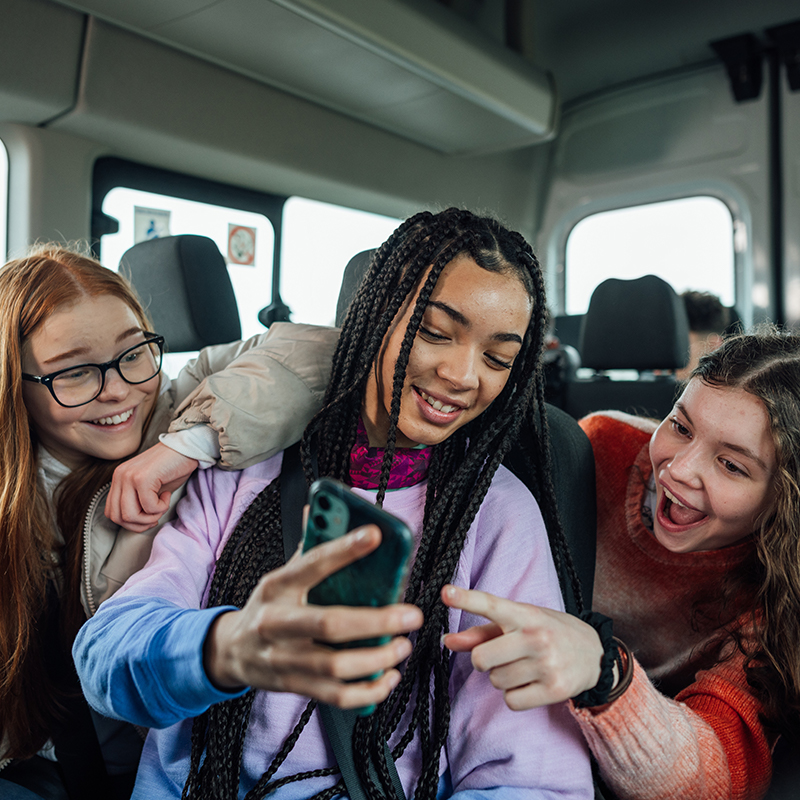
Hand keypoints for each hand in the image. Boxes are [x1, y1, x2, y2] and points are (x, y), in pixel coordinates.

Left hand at [106, 443, 198, 531]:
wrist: (187, 447)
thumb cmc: (172, 467)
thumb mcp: (150, 487)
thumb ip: (137, 501)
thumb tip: (136, 523)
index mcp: (119, 478)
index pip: (111, 512)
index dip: (130, 523)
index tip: (148, 518)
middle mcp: (120, 476)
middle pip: (117, 517)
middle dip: (139, 524)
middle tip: (156, 515)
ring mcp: (129, 477)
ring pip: (129, 515)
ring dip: (150, 517)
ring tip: (162, 505)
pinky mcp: (142, 478)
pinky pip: (148, 507)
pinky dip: (161, 507)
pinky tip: (167, 495)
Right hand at [206, 526, 422, 709]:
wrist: (229, 652)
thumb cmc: (268, 606)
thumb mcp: (280, 575)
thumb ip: (308, 547)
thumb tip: (321, 508)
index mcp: (276, 586)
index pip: (312, 564)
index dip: (344, 550)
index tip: (376, 535)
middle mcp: (276, 623)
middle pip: (330, 624)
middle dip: (377, 621)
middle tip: (411, 615)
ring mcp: (282, 659)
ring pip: (335, 665)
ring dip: (377, 658)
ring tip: (403, 645)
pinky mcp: (293, 687)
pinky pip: (335, 695)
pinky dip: (367, 691)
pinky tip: (387, 676)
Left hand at [441, 585, 602, 710]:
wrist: (595, 654)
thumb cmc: (549, 632)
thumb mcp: (520, 622)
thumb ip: (482, 631)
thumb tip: (447, 641)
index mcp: (526, 614)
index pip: (491, 605)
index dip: (466, 599)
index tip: (446, 593)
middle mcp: (536, 637)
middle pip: (482, 658)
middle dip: (484, 661)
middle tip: (502, 655)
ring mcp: (547, 664)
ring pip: (496, 681)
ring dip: (502, 677)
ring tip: (524, 666)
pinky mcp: (554, 690)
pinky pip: (511, 701)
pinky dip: (515, 696)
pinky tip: (532, 683)